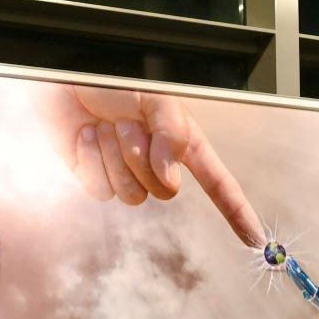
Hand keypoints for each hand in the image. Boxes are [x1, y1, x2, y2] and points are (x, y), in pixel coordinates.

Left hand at [40, 85, 262, 246]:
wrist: (63, 80)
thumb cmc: (112, 81)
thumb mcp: (156, 98)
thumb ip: (173, 135)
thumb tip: (169, 175)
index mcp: (180, 143)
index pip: (218, 182)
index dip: (237, 211)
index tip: (254, 238)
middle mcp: (156, 162)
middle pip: (165, 192)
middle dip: (143, 158)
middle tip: (126, 124)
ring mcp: (126, 173)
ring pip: (132, 196)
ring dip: (116, 159)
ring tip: (105, 127)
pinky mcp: (96, 178)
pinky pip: (102, 191)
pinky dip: (93, 161)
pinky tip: (87, 137)